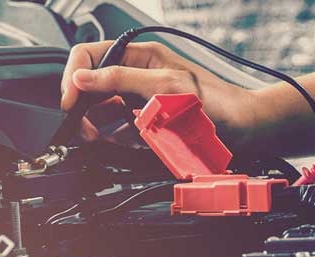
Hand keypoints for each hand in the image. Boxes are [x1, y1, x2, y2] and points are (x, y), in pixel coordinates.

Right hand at [60, 41, 254, 143]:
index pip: (91, 56)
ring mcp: (142, 99)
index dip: (74, 77)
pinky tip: (119, 141)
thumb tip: (83, 77)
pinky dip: (115, 137)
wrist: (243, 128)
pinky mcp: (148, 122)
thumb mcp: (164, 86)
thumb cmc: (216, 102)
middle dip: (82, 105)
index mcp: (140, 56)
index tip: (70, 101)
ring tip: (96, 136)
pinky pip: (120, 129)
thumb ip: (122, 78)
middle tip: (80, 126)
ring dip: (96, 124)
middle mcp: (138, 75)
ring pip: (103, 109)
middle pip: (92, 85)